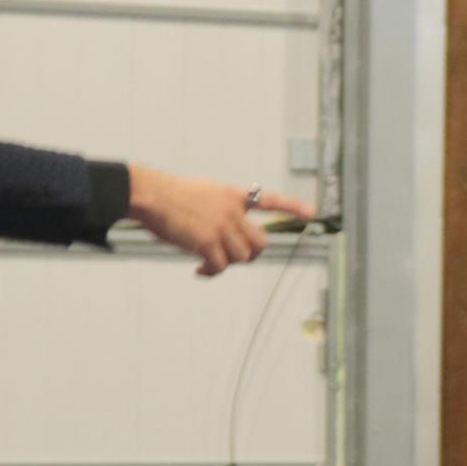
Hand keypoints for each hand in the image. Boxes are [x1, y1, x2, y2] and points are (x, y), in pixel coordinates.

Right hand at [126, 167, 298, 274]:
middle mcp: (233, 210)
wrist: (153, 194)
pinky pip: (221, 266)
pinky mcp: (208, 242)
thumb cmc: (170, 195)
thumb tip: (224, 238)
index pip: (270, 200)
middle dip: (251, 255)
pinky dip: (211, 272)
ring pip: (242, 258)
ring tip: (207, 263)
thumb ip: (221, 209)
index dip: (293, 208)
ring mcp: (222, 226)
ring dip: (227, 264)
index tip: (313, 214)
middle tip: (232, 258)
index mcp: (233, 195)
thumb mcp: (204, 193)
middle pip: (260, 243)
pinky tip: (199, 270)